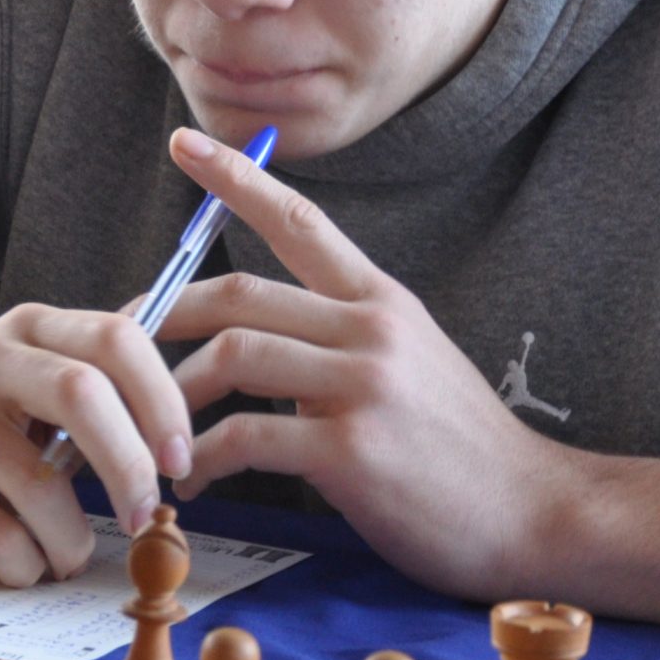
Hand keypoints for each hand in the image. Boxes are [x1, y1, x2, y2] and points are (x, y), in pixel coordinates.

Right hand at [0, 300, 192, 588]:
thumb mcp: (30, 387)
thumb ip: (98, 395)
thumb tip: (182, 443)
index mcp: (31, 328)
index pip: (118, 337)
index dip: (164, 400)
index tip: (182, 461)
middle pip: (84, 393)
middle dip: (129, 467)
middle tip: (144, 517)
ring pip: (41, 482)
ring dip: (71, 538)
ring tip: (66, 555)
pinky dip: (25, 564)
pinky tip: (19, 562)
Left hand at [152, 128, 568, 596]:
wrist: (536, 514)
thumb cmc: (465, 451)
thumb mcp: (414, 363)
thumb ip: (346, 339)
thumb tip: (266, 338)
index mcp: (382, 302)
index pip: (300, 222)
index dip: (237, 180)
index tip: (185, 145)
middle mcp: (371, 330)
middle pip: (240, 293)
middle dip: (167, 315)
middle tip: (123, 347)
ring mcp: (363, 386)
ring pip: (234, 357)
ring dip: (174, 396)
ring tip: (154, 434)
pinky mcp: (353, 450)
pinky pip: (247, 437)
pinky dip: (204, 459)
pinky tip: (194, 481)